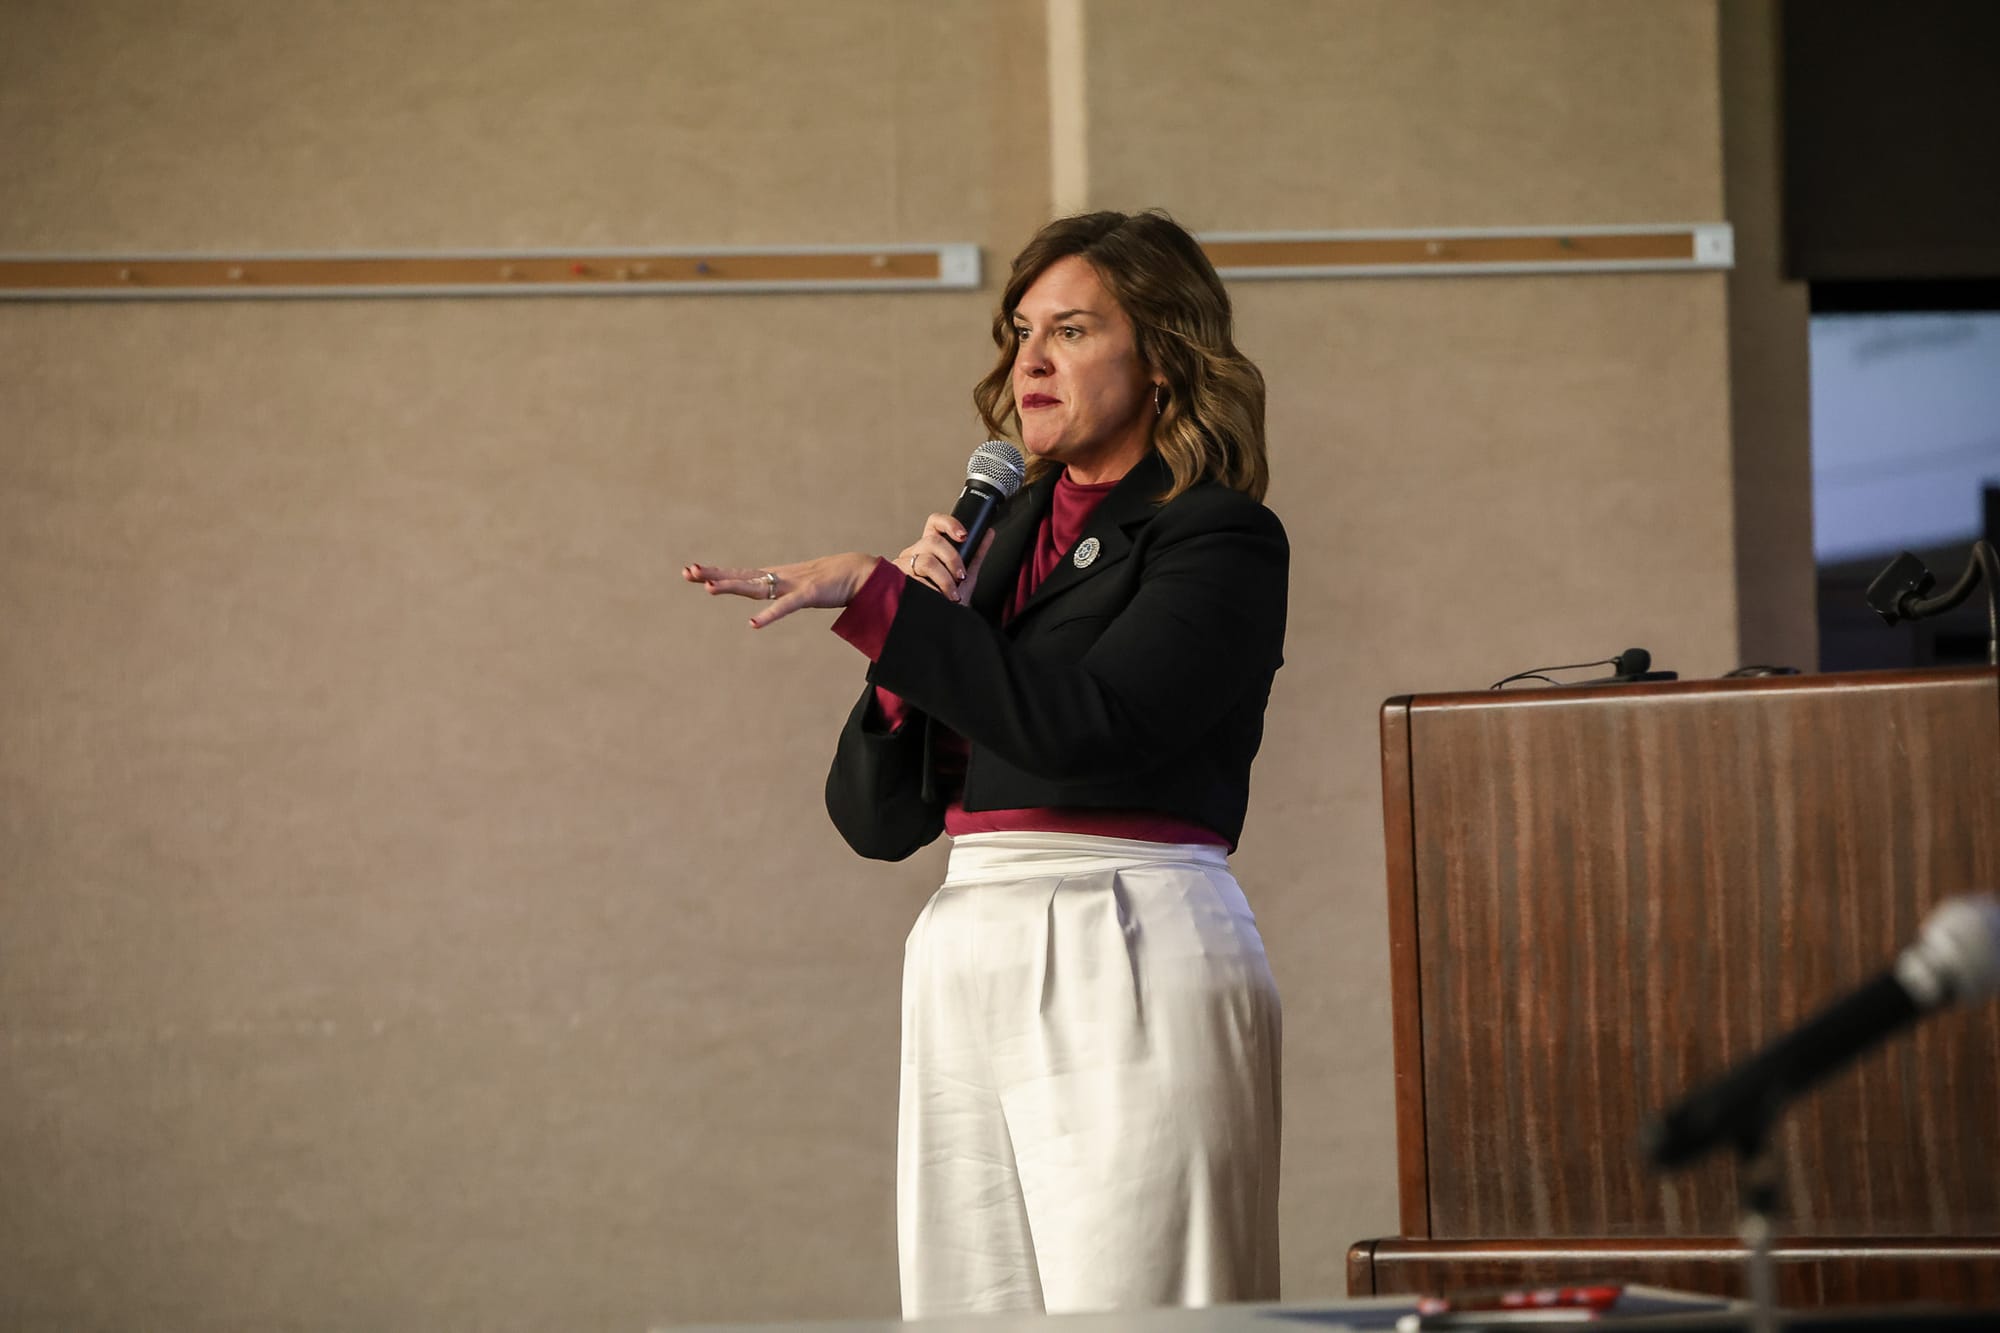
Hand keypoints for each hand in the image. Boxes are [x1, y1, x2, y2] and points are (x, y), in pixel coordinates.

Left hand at [683, 551, 880, 628]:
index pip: (741, 575)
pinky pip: (786, 607)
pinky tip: (753, 624)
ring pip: (757, 587)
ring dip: (733, 588)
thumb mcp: (802, 587)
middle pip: (741, 577)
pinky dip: (770, 615)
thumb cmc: (834, 580)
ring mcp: (794, 584)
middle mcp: (780, 577)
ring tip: (708, 588)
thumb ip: (786, 593)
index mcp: (778, 577)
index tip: (691, 570)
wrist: (861, 571)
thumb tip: (774, 596)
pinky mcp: (810, 593)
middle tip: (687, 572)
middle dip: (714, 575)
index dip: (717, 573)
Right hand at [893, 514, 996, 605]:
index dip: (949, 523)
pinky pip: (916, 580)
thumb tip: (989, 532)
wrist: (942, 624)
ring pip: (926, 561)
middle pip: (932, 541)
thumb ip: (976, 553)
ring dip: (944, 579)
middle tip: (961, 577)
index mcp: (929, 547)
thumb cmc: (951, 600)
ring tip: (952, 594)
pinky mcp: (897, 582)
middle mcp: (913, 552)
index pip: (935, 523)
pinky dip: (932, 590)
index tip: (964, 536)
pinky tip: (938, 598)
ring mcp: (903, 566)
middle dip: (952, 559)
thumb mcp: (967, 575)